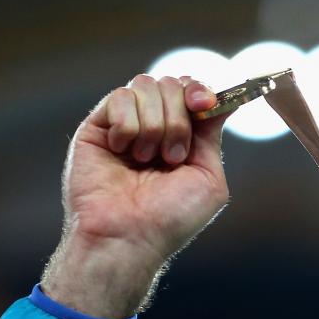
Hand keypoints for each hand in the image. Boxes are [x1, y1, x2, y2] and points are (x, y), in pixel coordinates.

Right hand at [43, 75, 230, 317]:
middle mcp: (155, 126)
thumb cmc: (171, 218)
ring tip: (147, 160)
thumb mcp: (209, 178)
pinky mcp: (98, 125)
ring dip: (154, 125)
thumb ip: (213, 136)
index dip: (200, 91)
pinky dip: (128, 125)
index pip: (192, 92)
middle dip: (178, 119)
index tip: (205, 105)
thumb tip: (220, 100)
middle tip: (172, 157)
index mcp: (184, 137)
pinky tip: (123, 151)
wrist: (129, 235)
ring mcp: (126, 123)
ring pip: (145, 85)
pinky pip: (119, 97)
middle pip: (171, 83)